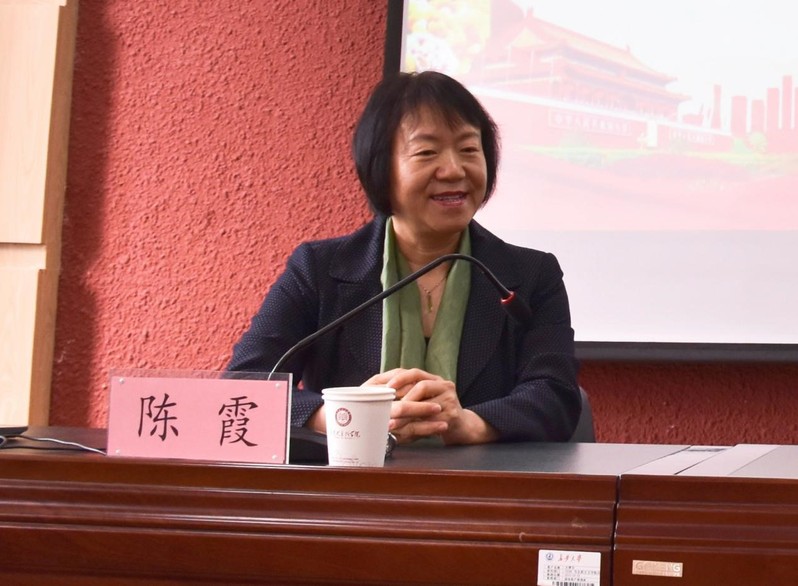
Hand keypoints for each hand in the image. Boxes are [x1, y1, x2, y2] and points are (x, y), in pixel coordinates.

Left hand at [363, 368, 497, 444]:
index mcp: (433, 379)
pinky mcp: (453, 414)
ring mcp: (450, 398)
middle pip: (420, 384)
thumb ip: (407, 400)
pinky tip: (408, 432)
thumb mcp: (420, 405)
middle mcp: (443, 385)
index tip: (385, 388)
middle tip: (387, 409)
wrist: (462, 428)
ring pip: (425, 402)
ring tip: (394, 421)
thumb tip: (380, 401)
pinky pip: (432, 418)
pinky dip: (418, 425)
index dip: (399, 379)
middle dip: (401, 397)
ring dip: (407, 412)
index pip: (414, 373)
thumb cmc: (435, 416)